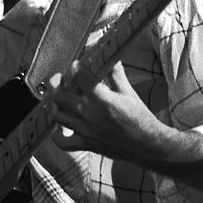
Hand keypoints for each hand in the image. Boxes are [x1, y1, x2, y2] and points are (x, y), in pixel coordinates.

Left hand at [48, 60, 167, 164]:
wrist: (147, 144)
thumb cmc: (140, 118)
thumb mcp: (128, 92)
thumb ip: (115, 74)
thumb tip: (110, 58)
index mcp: (101, 98)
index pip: (77, 76)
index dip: (74, 68)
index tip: (75, 66)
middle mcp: (89, 113)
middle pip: (59, 95)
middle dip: (56, 84)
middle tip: (59, 79)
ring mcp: (86, 130)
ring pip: (57, 115)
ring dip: (54, 105)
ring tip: (59, 99)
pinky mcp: (86, 144)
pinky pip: (62, 143)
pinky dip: (56, 136)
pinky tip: (59, 127)